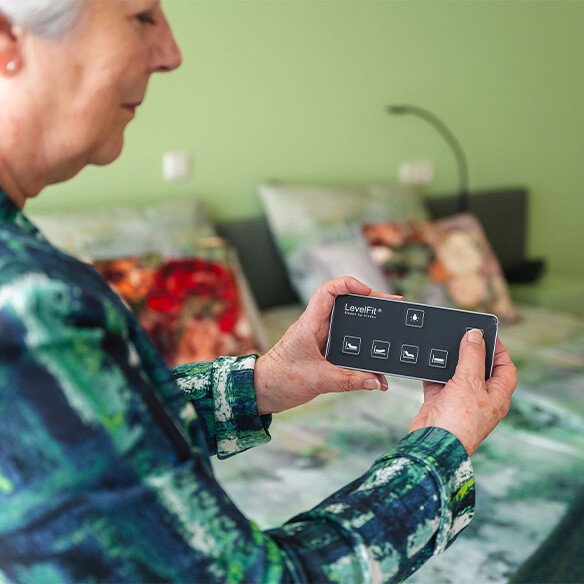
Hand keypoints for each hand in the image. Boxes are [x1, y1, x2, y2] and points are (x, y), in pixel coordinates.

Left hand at [254, 277, 402, 414]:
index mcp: (309, 324)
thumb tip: (375, 381)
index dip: (348, 284)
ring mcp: (321, 338)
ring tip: (391, 328)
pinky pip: (348, 345)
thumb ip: (348, 381)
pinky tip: (376, 367)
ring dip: (369, 327)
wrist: (264, 392)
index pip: (327, 291)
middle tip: (393, 304)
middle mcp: (316, 326)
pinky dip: (363, 352)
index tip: (368, 292)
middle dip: (370, 302)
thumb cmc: (280, 380)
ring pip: (349, 324)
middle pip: (345, 304)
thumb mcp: (318, 381)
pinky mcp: (325, 350)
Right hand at [409, 329, 516, 455]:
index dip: (499, 350)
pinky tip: (428, 364)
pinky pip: (437, 383)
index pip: (506, 368)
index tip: (487, 335)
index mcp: (498, 396)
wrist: (433, 442)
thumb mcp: (470, 381)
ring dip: (451, 362)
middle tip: (464, 337)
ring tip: (446, 347)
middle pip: (481, 369)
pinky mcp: (440, 403)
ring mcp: (460, 402)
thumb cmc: (459, 421)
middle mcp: (481, 399)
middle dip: (472, 353)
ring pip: (457, 375)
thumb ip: (472, 356)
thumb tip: (475, 336)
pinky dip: (432, 374)